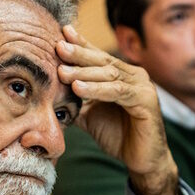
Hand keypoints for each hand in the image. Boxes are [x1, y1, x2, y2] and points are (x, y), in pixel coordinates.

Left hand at [57, 26, 180, 194]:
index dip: (81, 44)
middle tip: (58, 46)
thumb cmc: (119, 136)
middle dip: (79, 53)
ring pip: (109, 74)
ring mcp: (143, 87)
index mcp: (122, 75)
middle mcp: (135, 76)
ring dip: (84, 72)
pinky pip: (118, 92)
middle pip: (103, 61)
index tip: (61, 33)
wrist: (142, 161)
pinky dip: (97, 89)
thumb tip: (48, 92)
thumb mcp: (90, 114)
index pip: (98, 56)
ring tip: (62, 71)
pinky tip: (78, 88)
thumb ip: (76, 100)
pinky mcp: (146, 101)